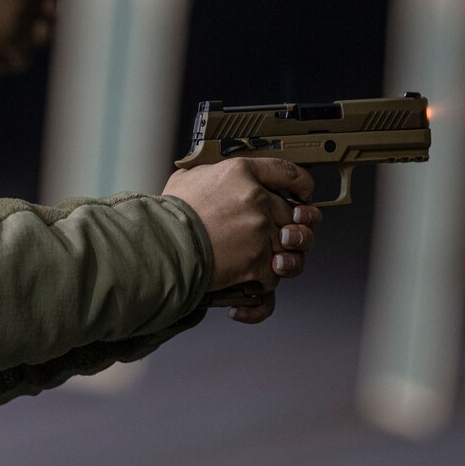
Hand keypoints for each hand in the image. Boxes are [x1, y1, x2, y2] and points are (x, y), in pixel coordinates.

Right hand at [162, 158, 321, 323]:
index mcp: (241, 173)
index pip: (287, 171)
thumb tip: (212, 179)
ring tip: (276, 264)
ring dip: (287, 260)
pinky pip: (273, 279)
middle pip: (296, 215)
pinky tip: (247, 294)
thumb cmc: (166, 216)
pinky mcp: (258, 263)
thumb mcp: (187, 179)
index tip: (303, 195)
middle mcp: (257, 200)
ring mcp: (261, 232)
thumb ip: (209, 175)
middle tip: (287, 237)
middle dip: (297, 229)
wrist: (161, 245)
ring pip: (292, 249)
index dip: (301, 184)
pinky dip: (262, 290)